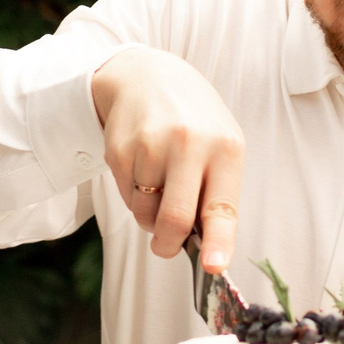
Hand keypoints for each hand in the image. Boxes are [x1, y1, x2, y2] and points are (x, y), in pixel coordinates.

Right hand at [90, 47, 245, 268]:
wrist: (147, 76)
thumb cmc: (194, 121)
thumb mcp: (221, 145)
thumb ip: (217, 191)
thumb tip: (206, 247)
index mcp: (225, 148)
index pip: (221, 206)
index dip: (219, 242)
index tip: (215, 266)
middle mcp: (188, 145)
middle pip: (175, 219)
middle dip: (169, 245)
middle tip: (167, 247)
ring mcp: (150, 147)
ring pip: (146, 214)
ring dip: (151, 218)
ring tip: (159, 188)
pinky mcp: (119, 151)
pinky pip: (127, 198)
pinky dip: (135, 197)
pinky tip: (142, 169)